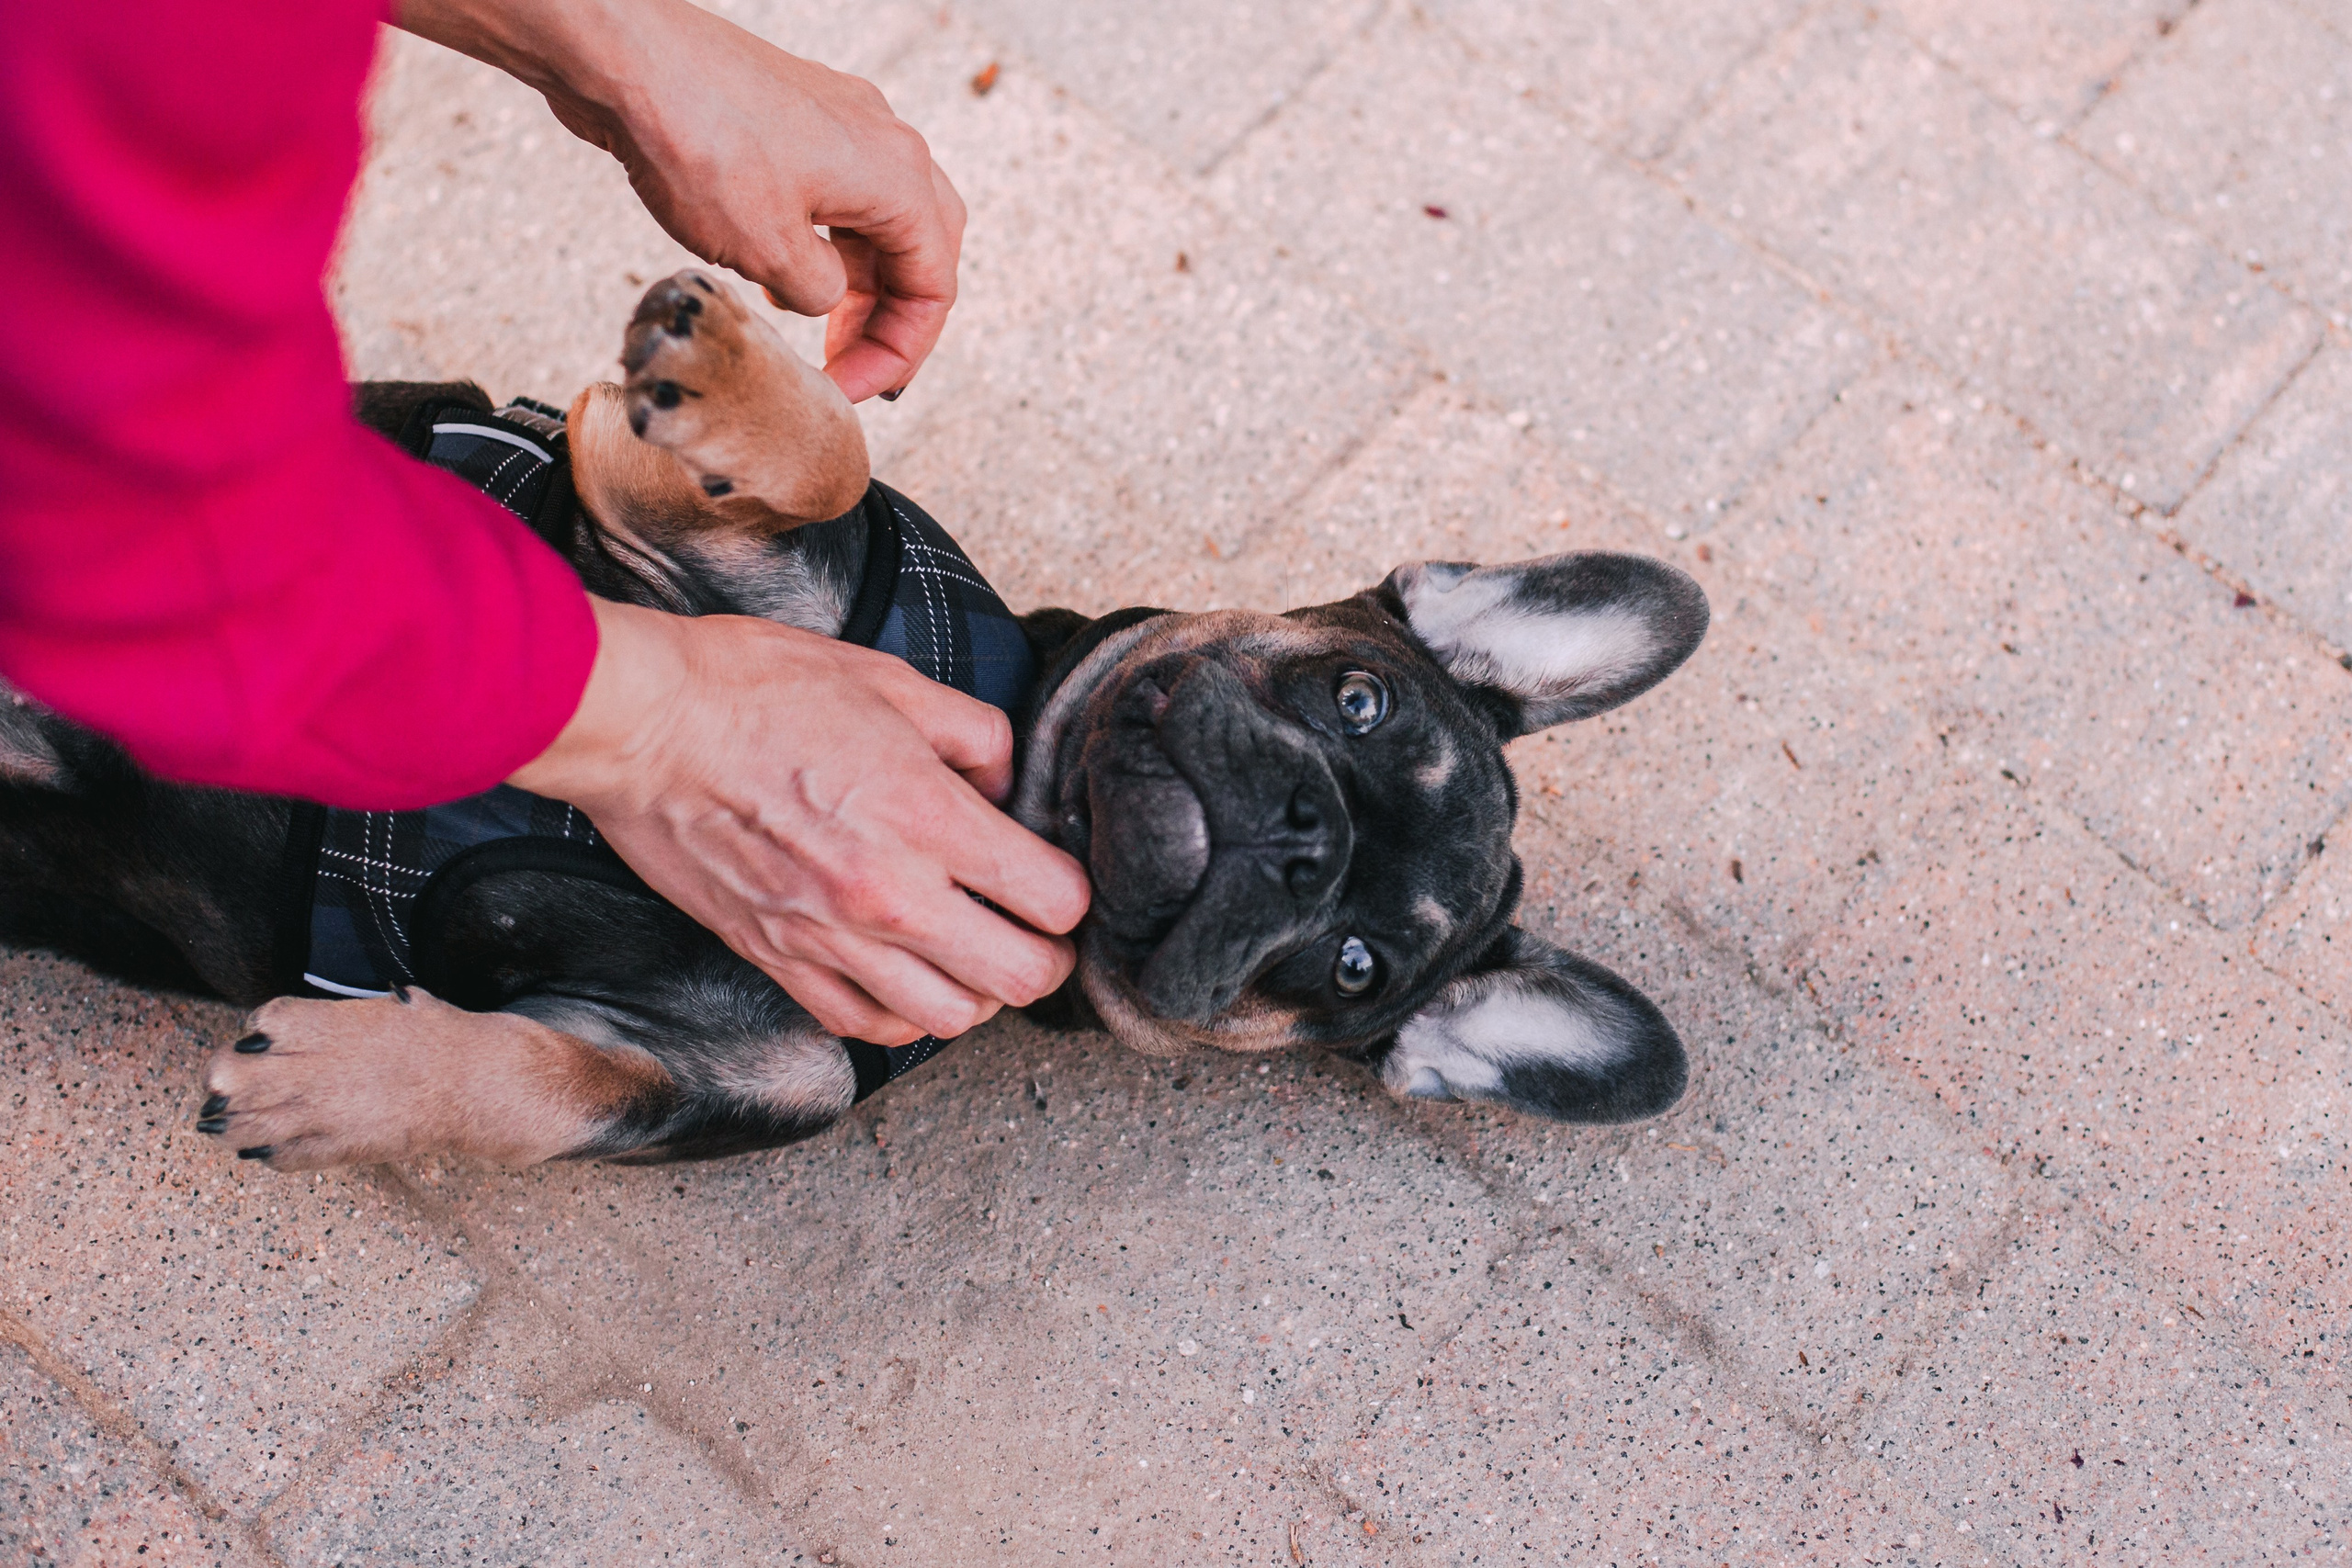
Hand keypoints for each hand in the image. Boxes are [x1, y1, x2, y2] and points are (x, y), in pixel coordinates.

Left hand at [398, 0, 962, 401]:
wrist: (623, 57)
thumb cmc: (697, 139)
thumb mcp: (767, 251)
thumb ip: (817, 292)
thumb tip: (820, 296)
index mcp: (896, 177)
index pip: (932, 286)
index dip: (897, 353)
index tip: (850, 391)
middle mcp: (881, 142)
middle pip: (920, 250)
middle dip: (889, 318)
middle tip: (849, 366)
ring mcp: (838, 124)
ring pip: (876, 221)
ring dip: (856, 282)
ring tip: (813, 328)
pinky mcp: (792, 119)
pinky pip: (834, 194)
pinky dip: (822, 242)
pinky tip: (776, 269)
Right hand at [509, 600, 1090, 1044]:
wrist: (644, 727)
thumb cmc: (756, 691)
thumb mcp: (891, 681)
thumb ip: (975, 737)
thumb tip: (1004, 789)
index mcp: (929, 819)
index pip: (1056, 901)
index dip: (1071, 889)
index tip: (1055, 875)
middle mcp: (890, 896)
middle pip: (1023, 978)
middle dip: (1047, 955)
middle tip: (1035, 928)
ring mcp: (831, 939)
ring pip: (952, 1018)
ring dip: (978, 990)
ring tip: (971, 952)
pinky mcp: (778, 960)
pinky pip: (867, 1025)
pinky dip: (901, 1012)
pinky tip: (903, 973)